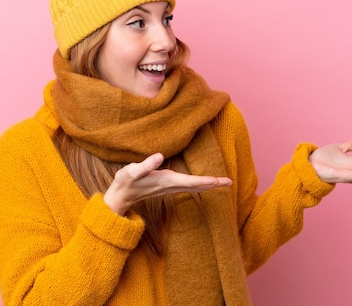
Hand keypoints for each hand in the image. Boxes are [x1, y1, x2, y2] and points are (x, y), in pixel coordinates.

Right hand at [103, 153, 231, 214]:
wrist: (121, 196)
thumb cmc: (126, 182)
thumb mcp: (131, 171)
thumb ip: (145, 165)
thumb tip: (159, 156)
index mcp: (166, 181)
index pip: (190, 182)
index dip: (204, 181)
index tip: (218, 181)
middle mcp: (171, 185)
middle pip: (197, 186)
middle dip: (213, 184)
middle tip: (230, 182)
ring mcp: (170, 186)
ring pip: (194, 187)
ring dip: (209, 184)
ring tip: (223, 181)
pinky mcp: (168, 185)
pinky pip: (189, 186)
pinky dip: (200, 184)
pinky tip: (205, 182)